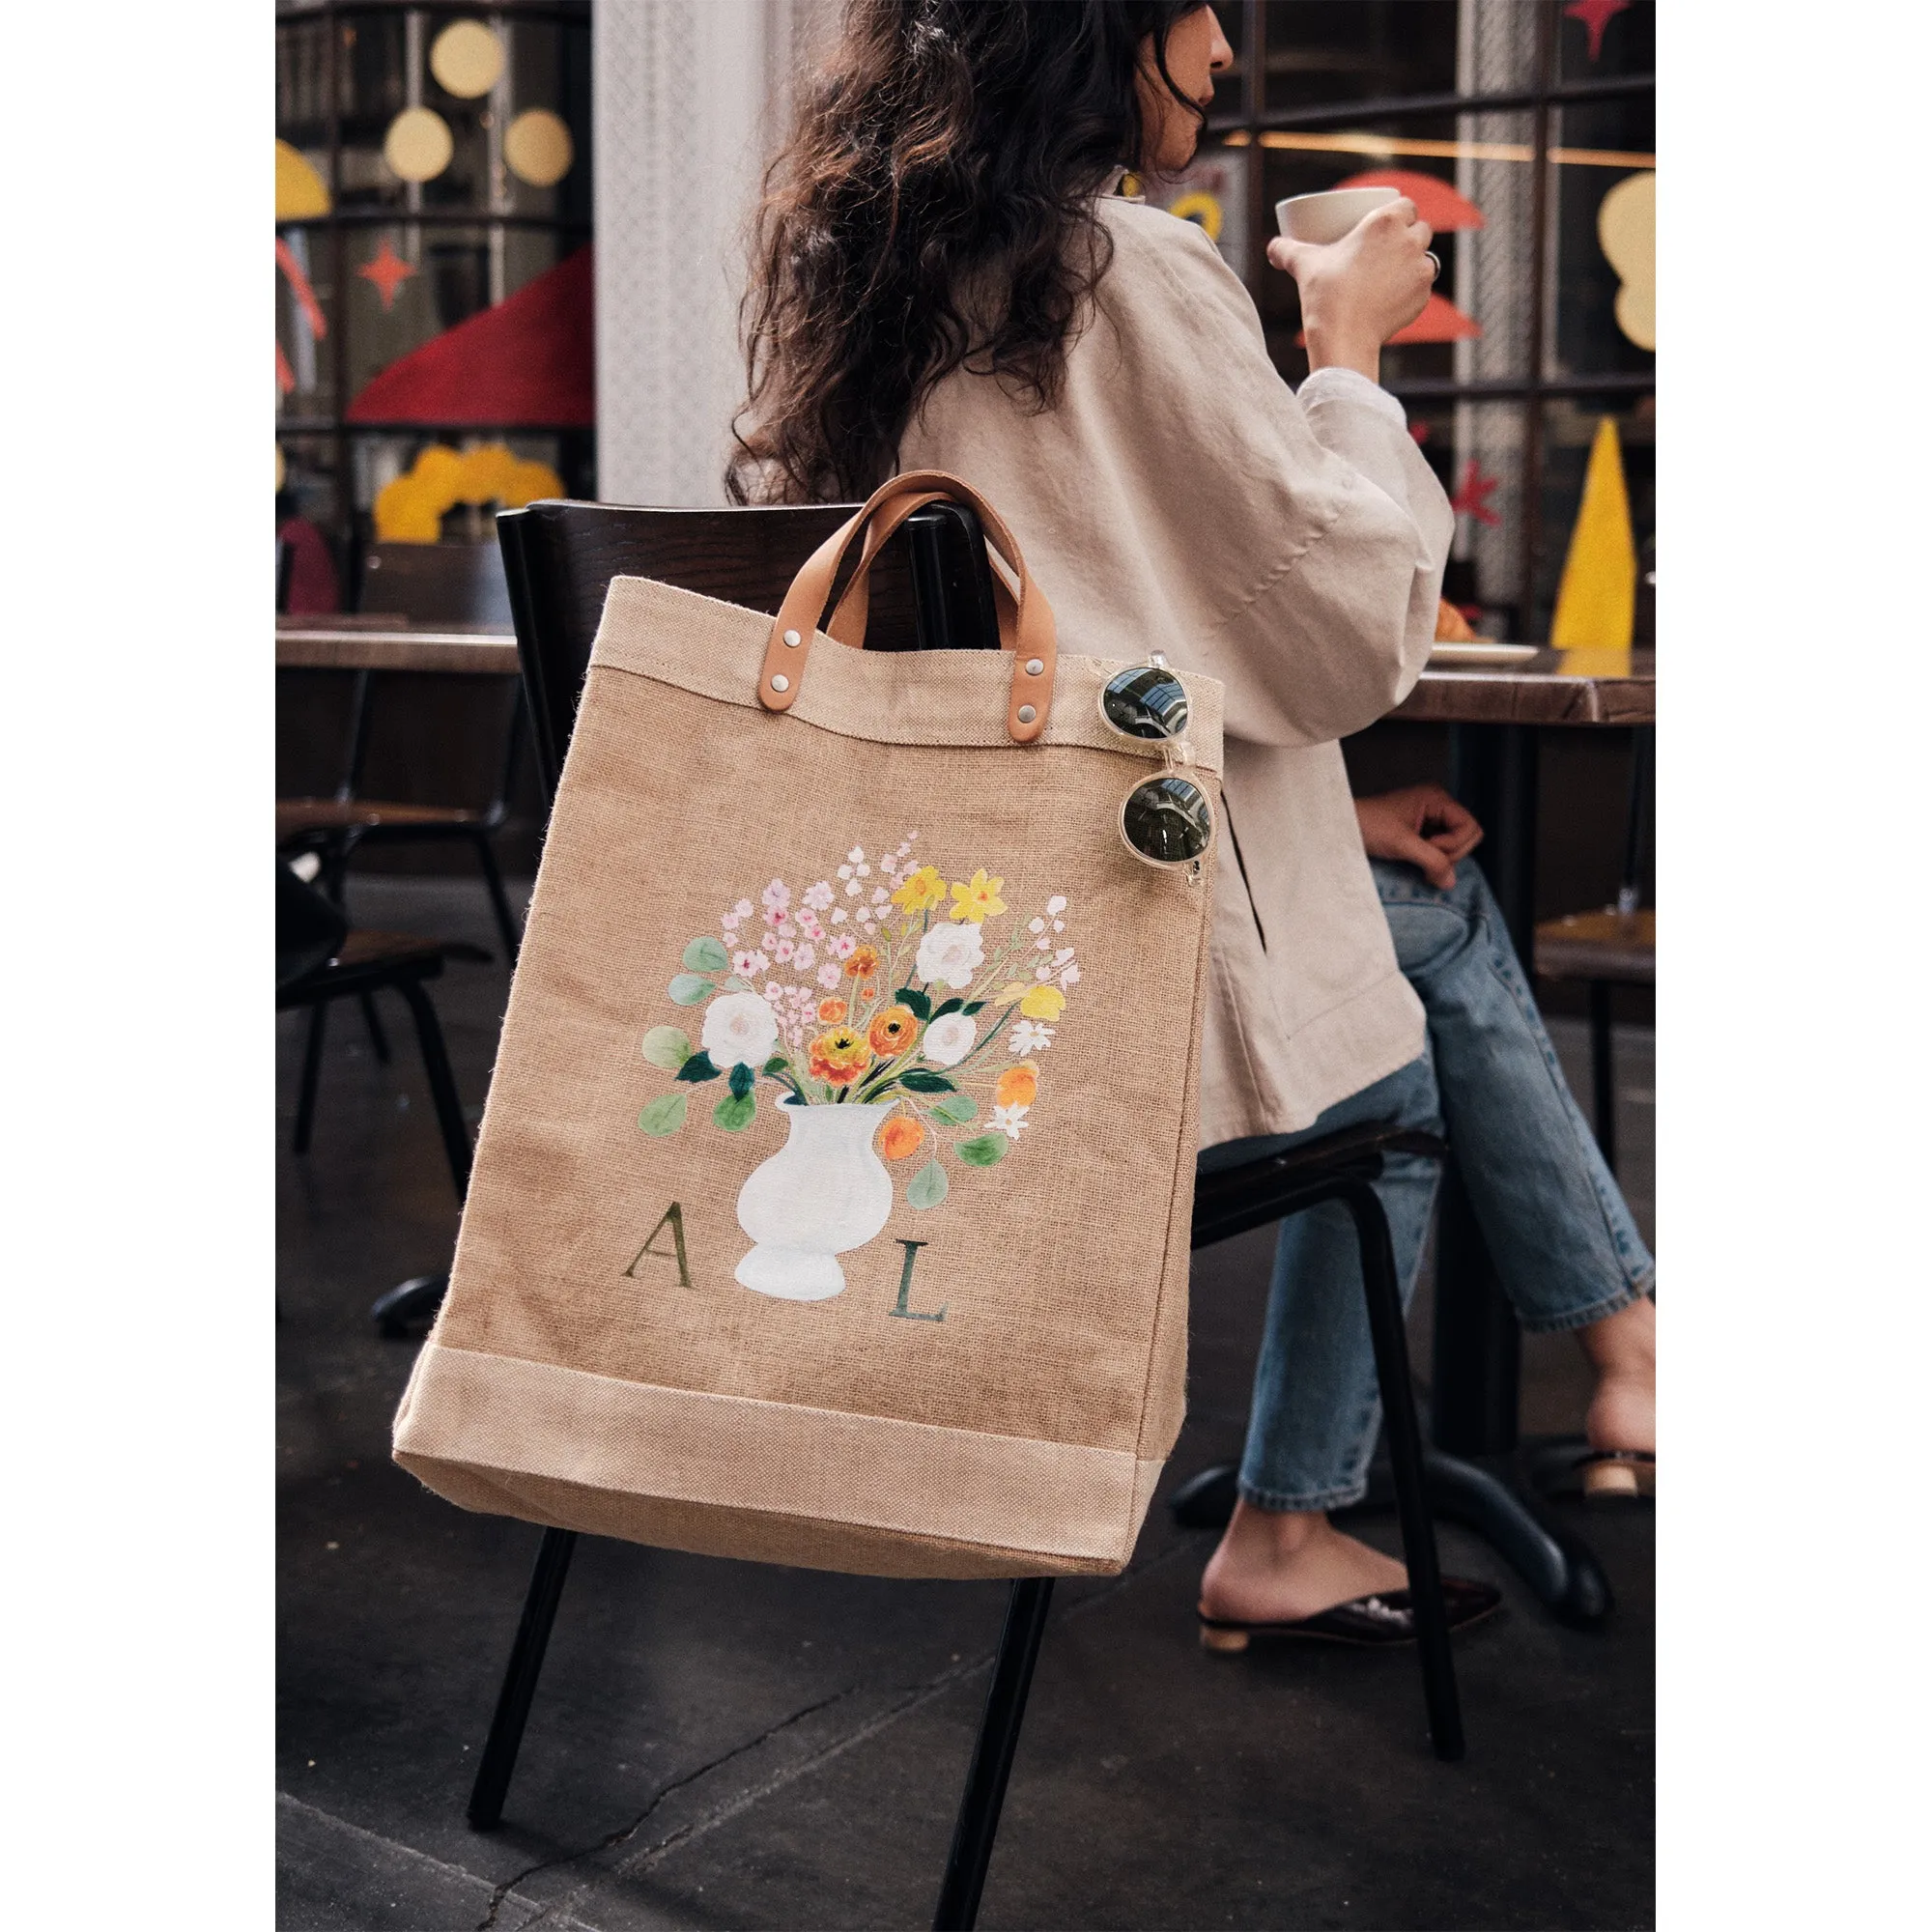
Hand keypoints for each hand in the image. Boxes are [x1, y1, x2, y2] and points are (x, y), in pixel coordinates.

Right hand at [1268, 200, 1435, 380]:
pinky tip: (1396, 297)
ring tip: (1395, 274)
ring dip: (1415, 262)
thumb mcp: (1304, 265)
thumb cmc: (1325, 295)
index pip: (1407, 205)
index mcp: (1385, 222)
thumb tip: (1272, 247)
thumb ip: (1286, 250)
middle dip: (1410, 236)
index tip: (1390, 224)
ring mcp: (1420, 269)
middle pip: (1422, 229)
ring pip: (1427, 258)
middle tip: (1390, 249)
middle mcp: (1409, 240)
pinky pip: (1424, 287)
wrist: (1344, 336)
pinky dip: (1413, 290)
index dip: (1401, 213)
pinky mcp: (1424, 296)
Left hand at [1354, 784, 1482, 889]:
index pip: (1470, 827)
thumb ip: (1431, 861)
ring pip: (1456, 845)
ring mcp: (1431, 818)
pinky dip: (1433, 858)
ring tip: (1416, 857)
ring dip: (1440, 857)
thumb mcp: (1401, 843)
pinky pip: (1442, 849)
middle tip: (1422, 856)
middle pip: (1468, 836)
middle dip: (1450, 852)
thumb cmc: (1367, 825)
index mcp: (1437, 798)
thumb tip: (1451, 881)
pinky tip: (1415, 859)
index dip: (1454, 844)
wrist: (1341, 826)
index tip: (1427, 847)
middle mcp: (1438, 805)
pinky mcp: (1423, 831)